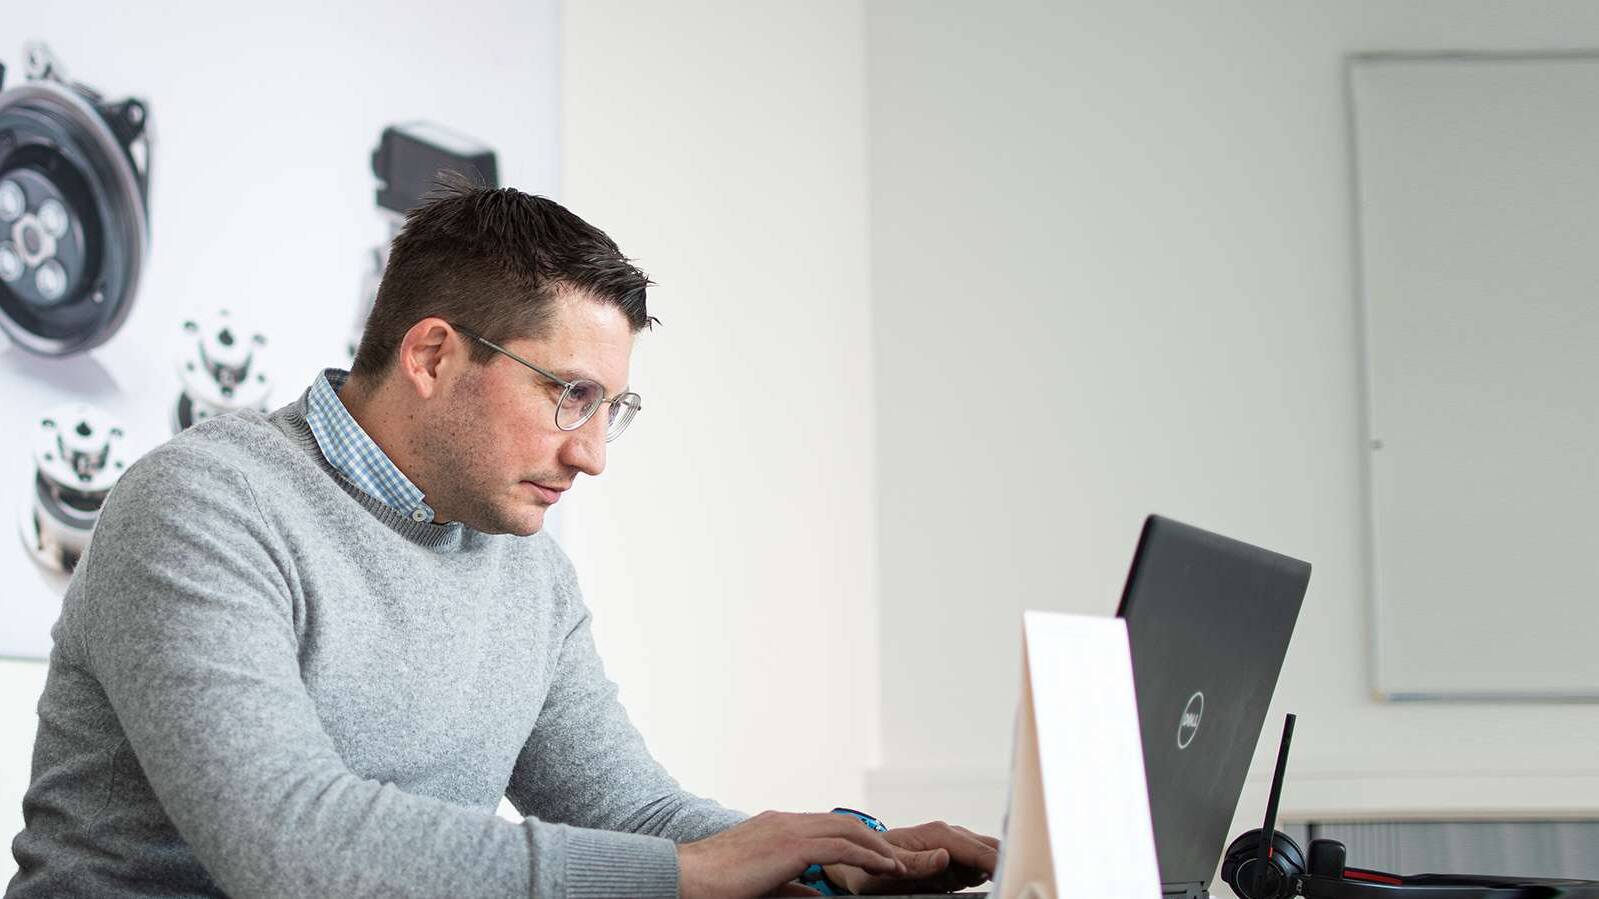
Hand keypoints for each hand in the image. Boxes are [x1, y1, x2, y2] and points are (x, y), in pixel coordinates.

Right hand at [677, 810, 908, 898]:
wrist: (688, 877)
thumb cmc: (717, 883)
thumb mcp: (763, 882)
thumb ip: (792, 885)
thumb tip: (816, 894)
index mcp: (778, 826)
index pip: (826, 826)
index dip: (855, 840)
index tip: (875, 856)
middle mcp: (786, 821)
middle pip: (843, 823)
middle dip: (873, 840)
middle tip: (896, 860)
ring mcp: (789, 829)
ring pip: (848, 831)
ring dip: (877, 847)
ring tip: (898, 866)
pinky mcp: (792, 845)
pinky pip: (842, 847)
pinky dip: (868, 856)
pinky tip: (884, 868)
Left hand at [823, 820, 1000, 895]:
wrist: (858, 862)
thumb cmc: (872, 865)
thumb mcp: (889, 868)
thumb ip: (918, 862)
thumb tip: (945, 856)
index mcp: (939, 834)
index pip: (980, 851)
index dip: (1000, 864)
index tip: (1014, 877)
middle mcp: (950, 836)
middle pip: (992, 847)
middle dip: (1006, 862)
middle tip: (1014, 881)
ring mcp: (953, 846)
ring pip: (988, 855)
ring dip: (995, 868)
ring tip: (998, 882)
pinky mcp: (952, 859)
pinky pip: (977, 866)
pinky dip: (985, 874)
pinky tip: (984, 883)